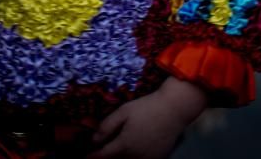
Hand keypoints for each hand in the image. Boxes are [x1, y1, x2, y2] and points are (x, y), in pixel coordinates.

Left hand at [89, 77, 206, 158]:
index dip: (93, 156)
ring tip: (117, 150)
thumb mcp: (123, 111)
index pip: (103, 156)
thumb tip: (94, 140)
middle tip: (102, 150)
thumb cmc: (147, 107)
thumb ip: (107, 126)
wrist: (173, 110)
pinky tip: (132, 151)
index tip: (87, 155)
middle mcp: (136, 157)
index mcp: (125, 145)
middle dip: (107, 157)